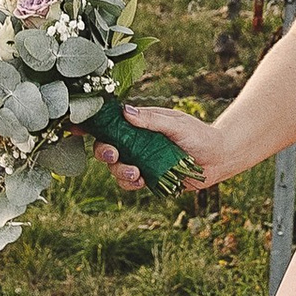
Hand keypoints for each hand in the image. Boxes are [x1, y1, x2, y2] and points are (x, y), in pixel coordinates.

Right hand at [93, 103, 223, 194]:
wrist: (219, 157)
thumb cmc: (199, 135)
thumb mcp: (176, 123)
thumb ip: (151, 120)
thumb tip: (125, 111)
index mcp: (138, 124)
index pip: (110, 124)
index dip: (91, 126)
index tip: (75, 127)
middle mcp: (136, 143)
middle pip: (107, 148)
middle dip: (104, 152)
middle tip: (113, 155)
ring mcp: (141, 161)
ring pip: (116, 168)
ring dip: (120, 171)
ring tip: (136, 173)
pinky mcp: (149, 178)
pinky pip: (131, 183)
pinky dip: (131, 184)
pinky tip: (141, 181)